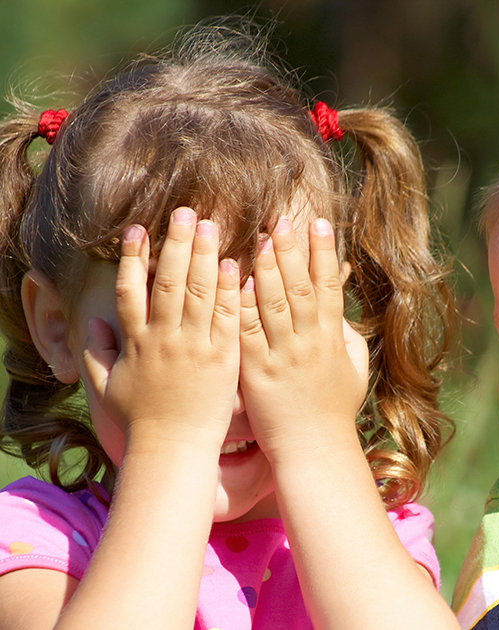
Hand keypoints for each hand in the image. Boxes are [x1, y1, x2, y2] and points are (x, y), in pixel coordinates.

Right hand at [81, 208, 241, 448]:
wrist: (174, 449)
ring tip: (211, 225)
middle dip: (177, 243)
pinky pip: (227, 317)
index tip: (137, 229)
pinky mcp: (223, 358)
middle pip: (169, 281)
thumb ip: (97, 353)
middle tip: (186, 212)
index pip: (131, 290)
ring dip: (205, 255)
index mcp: (136, 342)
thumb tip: (92, 323)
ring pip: (200, 292)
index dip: (133, 258)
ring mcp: (195, 347)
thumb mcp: (109, 387)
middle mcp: (164, 339)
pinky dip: (230, 290)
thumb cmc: (141, 421)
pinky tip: (235, 264)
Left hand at [238, 216, 368, 464]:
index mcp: (332, 338)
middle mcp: (309, 342)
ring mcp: (282, 356)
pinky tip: (235, 281)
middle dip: (290, 250)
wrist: (314, 449)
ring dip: (265, 268)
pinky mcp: (256, 372)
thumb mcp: (353, 368)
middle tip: (280, 218)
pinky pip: (247, 332)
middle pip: (299, 286)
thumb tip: (337, 306)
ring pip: (273, 303)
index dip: (323, 253)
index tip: (318, 223)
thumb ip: (346, 335)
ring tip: (256, 237)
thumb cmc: (334, 410)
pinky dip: (242, 305)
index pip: (328, 286)